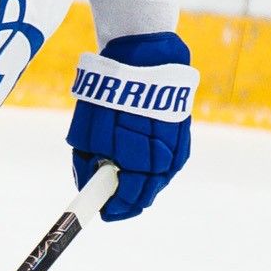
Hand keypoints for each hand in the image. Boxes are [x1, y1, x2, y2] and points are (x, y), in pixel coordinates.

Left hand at [67, 31, 196, 220]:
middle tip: (112, 202)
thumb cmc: (107, 95)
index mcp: (137, 160)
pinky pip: (171, 163)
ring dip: (143, 184)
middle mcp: (162, 159)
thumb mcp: (86, 133)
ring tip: (125, 183)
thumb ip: (87, 164)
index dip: (114, 209)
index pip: (127, 199)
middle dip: (128, 200)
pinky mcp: (184, 135)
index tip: (103, 212)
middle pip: (146, 193)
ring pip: (160, 180)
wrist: (142, 58)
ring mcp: (177, 147)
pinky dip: (156, 169)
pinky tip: (143, 167)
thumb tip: (87, 187)